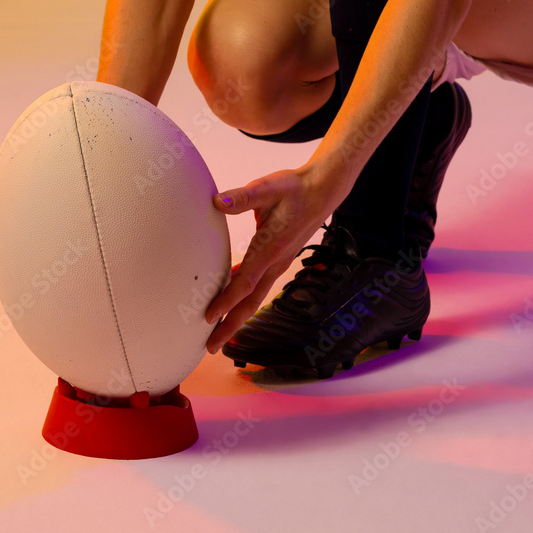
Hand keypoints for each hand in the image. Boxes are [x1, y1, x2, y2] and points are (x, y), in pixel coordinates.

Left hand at [204, 164, 348, 352]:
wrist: (322, 189)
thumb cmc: (295, 188)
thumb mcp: (267, 187)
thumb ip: (242, 197)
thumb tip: (217, 202)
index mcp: (270, 248)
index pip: (245, 282)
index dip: (226, 301)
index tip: (209, 318)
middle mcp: (276, 261)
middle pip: (250, 302)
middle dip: (230, 325)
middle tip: (211, 345)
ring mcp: (279, 262)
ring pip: (255, 296)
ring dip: (237, 315)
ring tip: (219, 330)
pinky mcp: (279, 258)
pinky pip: (258, 284)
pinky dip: (244, 296)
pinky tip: (231, 296)